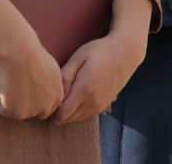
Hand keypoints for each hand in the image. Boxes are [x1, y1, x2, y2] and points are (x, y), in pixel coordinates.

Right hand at [0, 36, 63, 119]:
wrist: (20, 52)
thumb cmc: (32, 52)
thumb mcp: (49, 68)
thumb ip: (49, 82)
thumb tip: (41, 85)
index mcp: (57, 95)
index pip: (47, 106)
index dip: (35, 100)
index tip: (25, 91)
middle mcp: (47, 107)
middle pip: (33, 113)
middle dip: (23, 105)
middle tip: (12, 91)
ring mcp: (31, 112)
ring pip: (16, 111)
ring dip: (9, 101)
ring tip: (6, 82)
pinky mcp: (15, 113)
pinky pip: (0, 108)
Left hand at [52, 0, 149, 123]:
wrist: (125, 53)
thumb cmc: (100, 51)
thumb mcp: (79, 58)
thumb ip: (65, 77)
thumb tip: (54, 95)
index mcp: (84, 90)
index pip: (61, 115)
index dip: (50, 109)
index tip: (46, 97)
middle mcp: (92, 102)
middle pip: (66, 119)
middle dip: (56, 112)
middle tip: (51, 96)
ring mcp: (99, 106)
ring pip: (75, 119)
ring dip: (66, 112)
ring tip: (61, 95)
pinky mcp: (103, 106)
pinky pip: (84, 115)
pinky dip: (76, 111)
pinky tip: (73, 96)